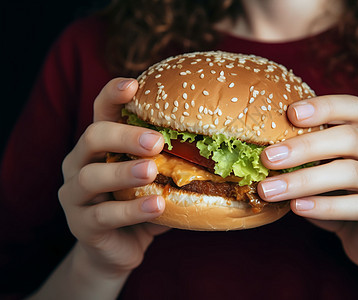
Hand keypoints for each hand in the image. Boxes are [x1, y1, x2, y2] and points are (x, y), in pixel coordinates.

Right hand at [58, 78, 168, 276]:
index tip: (133, 85)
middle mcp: (79, 163)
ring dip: (124, 172)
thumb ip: (172, 160)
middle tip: (156, 141)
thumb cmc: (141, 202)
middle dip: (124, 136)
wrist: (119, 247)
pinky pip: (104, 215)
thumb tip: (220, 144)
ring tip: (152, 171)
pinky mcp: (81, 225)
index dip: (113, 95)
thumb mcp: (156, 177)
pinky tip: (158, 206)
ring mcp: (74, 195)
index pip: (101, 111)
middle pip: (92, 138)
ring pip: (91, 177)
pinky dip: (132, 210)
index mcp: (99, 145)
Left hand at [258, 95, 357, 271]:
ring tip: (269, 189)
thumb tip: (255, 150)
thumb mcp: (322, 169)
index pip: (353, 107)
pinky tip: (296, 207)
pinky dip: (324, 206)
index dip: (324, 106)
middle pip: (350, 138)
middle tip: (267, 158)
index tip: (290, 113)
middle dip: (305, 147)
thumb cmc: (338, 195)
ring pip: (351, 173)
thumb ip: (303, 156)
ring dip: (304, 181)